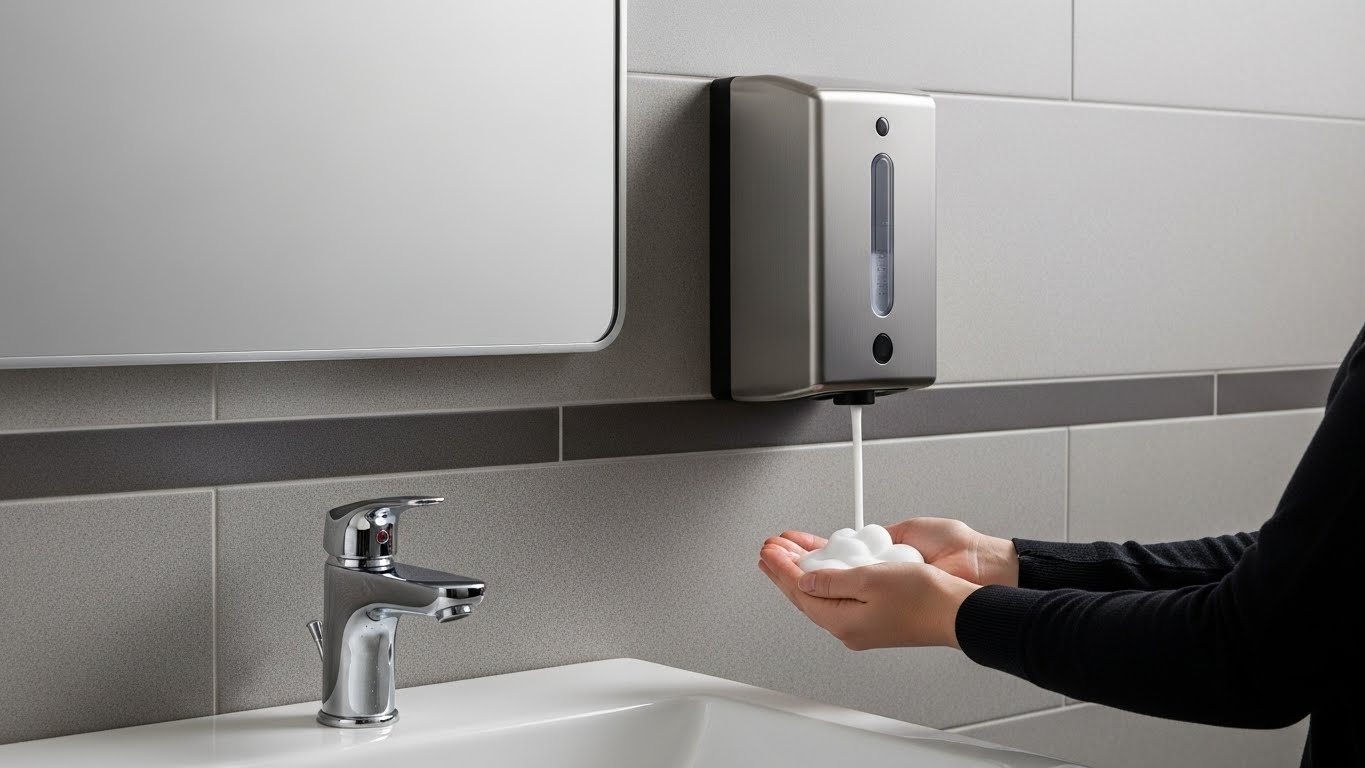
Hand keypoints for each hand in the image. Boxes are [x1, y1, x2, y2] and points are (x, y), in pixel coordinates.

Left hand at [758, 537, 979, 649]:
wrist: (959, 611)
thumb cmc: (925, 599)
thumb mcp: (871, 579)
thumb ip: (833, 579)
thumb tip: (806, 578)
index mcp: (844, 622)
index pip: (800, 591)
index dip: (781, 568)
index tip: (768, 551)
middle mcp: (850, 626)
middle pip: (807, 593)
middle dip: (787, 567)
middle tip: (770, 548)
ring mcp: (863, 621)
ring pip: (823, 591)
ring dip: (805, 567)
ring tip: (789, 550)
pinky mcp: (877, 612)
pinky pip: (842, 591)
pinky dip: (828, 573)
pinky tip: (824, 562)